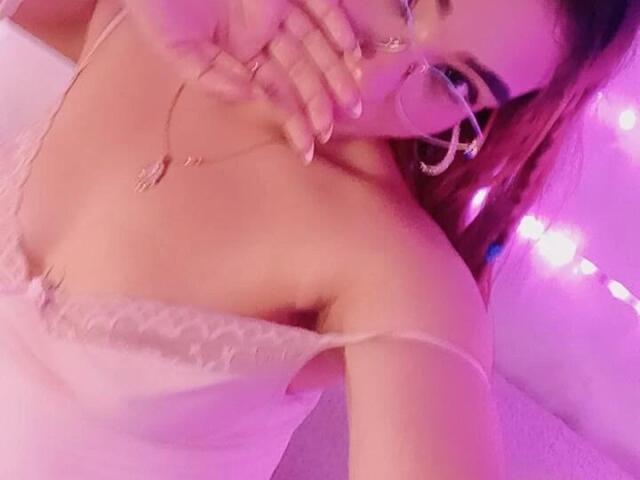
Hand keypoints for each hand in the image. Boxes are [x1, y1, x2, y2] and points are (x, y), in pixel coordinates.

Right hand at [121, 0, 361, 163]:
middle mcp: (263, 37)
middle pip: (300, 74)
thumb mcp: (176, 50)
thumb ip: (211, 78)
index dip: (293, 121)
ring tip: (352, 102)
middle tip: (332, 130)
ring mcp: (275, 10)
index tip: (307, 150)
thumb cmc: (159, 6)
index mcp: (240, 57)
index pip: (274, 93)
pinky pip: (317, 5)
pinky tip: (352, 52)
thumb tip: (252, 97)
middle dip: (318, 103)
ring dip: (335, 73)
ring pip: (315, 45)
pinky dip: (336, 25)